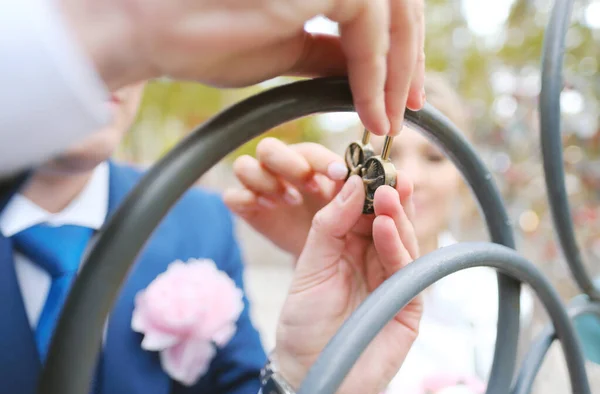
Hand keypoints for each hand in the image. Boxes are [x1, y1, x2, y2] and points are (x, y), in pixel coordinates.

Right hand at [59, 0, 424, 134]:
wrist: (153, 30)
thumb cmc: (207, 35)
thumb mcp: (288, 46)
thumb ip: (331, 50)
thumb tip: (367, 69)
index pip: (383, 0)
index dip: (400, 46)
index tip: (401, 94)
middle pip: (399, 1)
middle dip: (408, 59)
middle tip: (406, 110)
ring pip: (395, 9)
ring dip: (399, 70)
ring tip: (390, 120)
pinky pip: (368, 26)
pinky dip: (377, 72)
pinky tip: (374, 111)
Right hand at [223, 138, 347, 256]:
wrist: (318, 259)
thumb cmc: (339, 228)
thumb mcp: (352, 213)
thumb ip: (356, 196)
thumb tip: (364, 181)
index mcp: (310, 165)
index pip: (309, 151)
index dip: (321, 160)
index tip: (339, 174)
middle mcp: (280, 170)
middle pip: (268, 148)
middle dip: (289, 165)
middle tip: (312, 186)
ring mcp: (259, 187)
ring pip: (244, 165)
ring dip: (265, 181)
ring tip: (292, 200)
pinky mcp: (246, 208)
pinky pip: (231, 195)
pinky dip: (246, 199)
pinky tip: (268, 208)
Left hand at [274, 173, 421, 393]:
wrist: (310, 372)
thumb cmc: (304, 322)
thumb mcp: (309, 266)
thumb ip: (329, 226)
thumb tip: (352, 185)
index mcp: (348, 248)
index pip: (364, 211)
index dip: (367, 188)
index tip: (369, 165)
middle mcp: (373, 260)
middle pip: (388, 221)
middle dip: (388, 197)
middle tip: (387, 175)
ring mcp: (392, 281)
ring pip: (402, 240)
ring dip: (396, 216)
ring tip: (387, 195)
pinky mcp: (408, 303)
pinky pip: (406, 270)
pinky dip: (397, 247)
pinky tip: (386, 227)